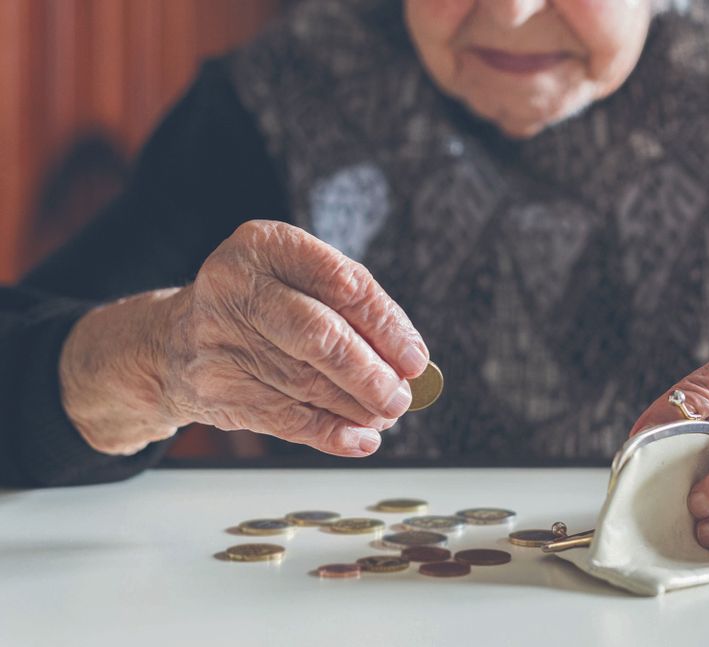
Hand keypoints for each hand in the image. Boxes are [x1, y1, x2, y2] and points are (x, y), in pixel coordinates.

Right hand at [61, 220, 427, 456]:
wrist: (173, 341)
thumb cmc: (260, 304)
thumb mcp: (296, 280)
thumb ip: (350, 308)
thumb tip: (407, 361)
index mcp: (264, 245)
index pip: (341, 283)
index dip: (386, 325)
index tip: (415, 358)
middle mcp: (234, 286)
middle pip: (319, 336)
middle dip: (370, 373)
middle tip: (401, 397)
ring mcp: (217, 339)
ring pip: (305, 383)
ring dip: (356, 407)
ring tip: (385, 414)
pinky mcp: (214, 388)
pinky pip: (285, 418)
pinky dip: (330, 433)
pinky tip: (359, 438)